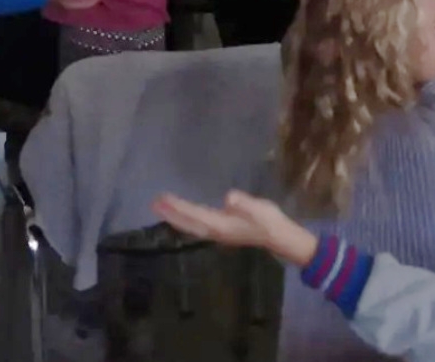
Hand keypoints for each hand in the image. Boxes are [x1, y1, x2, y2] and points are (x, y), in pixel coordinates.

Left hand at [153, 191, 318, 268]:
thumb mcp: (259, 208)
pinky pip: (197, 225)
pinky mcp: (222, 231)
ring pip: (191, 225)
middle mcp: (215, 232)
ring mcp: (218, 233)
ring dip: (176, 217)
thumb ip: (244, 203)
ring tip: (161, 207)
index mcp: (221, 225)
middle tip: (154, 203)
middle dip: (171, 213)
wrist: (280, 237)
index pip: (194, 215)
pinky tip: (183, 215)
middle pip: (188, 223)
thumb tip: (230, 197)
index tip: (163, 199)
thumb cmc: (269, 221)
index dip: (179, 207)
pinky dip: (186, 219)